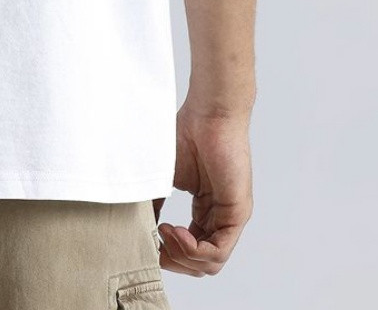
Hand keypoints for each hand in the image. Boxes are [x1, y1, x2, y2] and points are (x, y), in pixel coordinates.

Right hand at [157, 102, 252, 276]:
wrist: (208, 114)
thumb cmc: (186, 135)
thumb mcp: (163, 179)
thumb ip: (153, 206)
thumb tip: (140, 231)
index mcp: (204, 211)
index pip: (189, 251)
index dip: (167, 254)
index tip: (147, 240)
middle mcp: (219, 217)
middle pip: (199, 264)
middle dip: (174, 261)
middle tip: (155, 243)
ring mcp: (230, 218)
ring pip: (210, 263)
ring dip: (182, 256)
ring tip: (165, 233)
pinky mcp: (237, 214)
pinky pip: (219, 251)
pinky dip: (194, 250)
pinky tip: (177, 232)